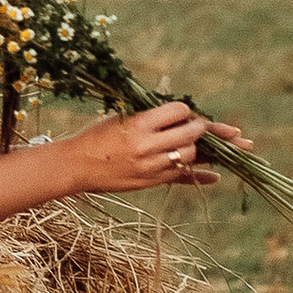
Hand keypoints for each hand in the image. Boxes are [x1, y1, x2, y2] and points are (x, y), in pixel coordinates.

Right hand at [67, 99, 242, 192]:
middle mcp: (148, 146)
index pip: (179, 111)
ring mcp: (151, 166)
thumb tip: (183, 112)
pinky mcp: (151, 181)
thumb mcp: (121, 117)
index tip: (182, 112)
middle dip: (201, 128)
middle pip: (191, 135)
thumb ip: (151, 115)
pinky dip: (202, 176)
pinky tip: (216, 176)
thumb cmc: (96, 135)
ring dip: (199, 148)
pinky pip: (183, 178)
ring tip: (202, 144)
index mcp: (139, 124)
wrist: (77, 165)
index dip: (184, 110)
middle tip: (202, 126)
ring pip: (190, 156)